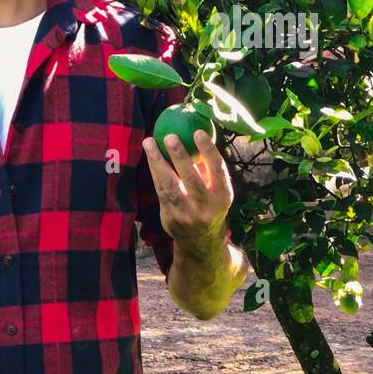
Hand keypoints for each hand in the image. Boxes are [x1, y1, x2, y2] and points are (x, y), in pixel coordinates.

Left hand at [142, 129, 232, 248]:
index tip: (197, 132)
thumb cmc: (210, 205)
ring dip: (157, 161)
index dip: (208, 150)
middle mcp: (206, 207)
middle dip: (179, 156)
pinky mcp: (170, 217)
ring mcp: (186, 214)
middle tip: (170, 136)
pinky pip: (160, 190)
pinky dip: (154, 171)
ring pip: (169, 185)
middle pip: (191, 178)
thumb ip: (209, 169)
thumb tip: (196, 135)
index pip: (217, 170)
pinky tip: (149, 156)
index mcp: (223, 197)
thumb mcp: (217, 191)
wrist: (200, 242)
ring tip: (149, 142)